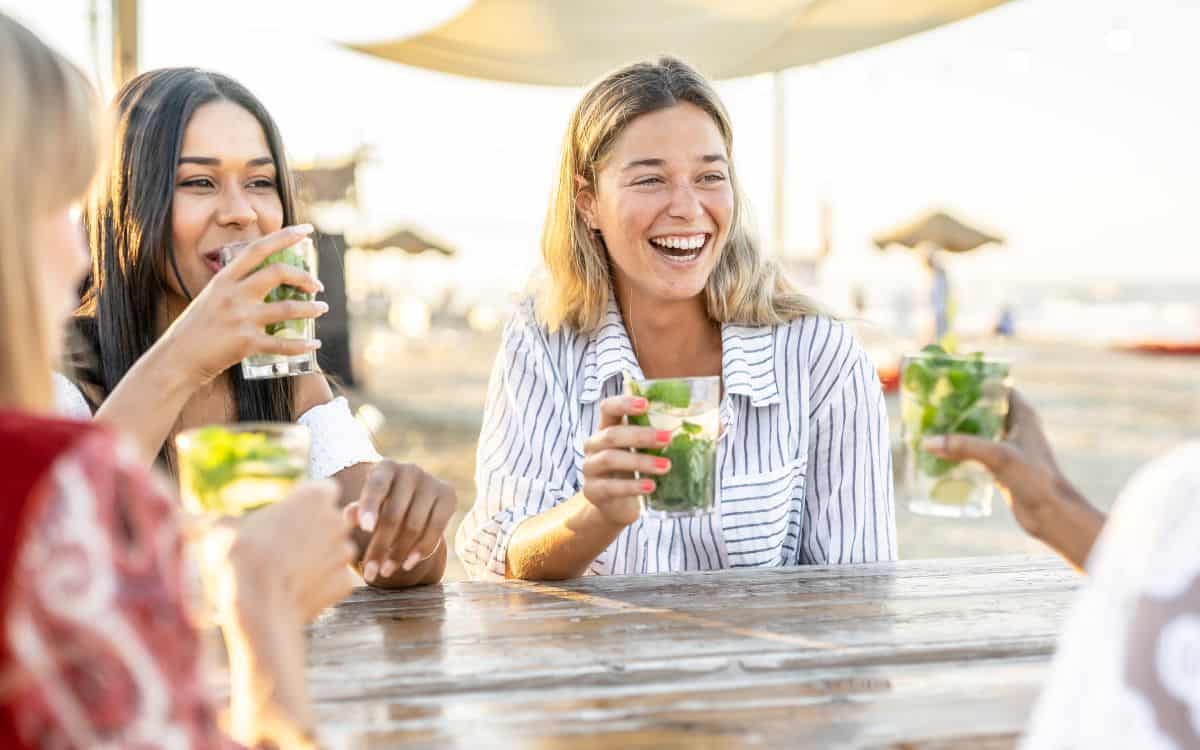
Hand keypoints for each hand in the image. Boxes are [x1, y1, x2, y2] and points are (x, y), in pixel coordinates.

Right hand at [160, 224, 326, 386]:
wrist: (177, 359)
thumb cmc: (196, 329)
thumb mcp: (211, 297)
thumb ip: (235, 287)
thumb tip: (265, 281)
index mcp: (224, 279)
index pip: (258, 249)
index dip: (285, 236)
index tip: (306, 230)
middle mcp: (233, 294)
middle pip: (278, 272)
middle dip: (304, 276)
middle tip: (317, 285)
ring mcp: (241, 318)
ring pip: (287, 308)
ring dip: (311, 308)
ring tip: (321, 308)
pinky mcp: (246, 343)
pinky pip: (282, 343)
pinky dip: (302, 345)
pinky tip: (314, 343)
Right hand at [213, 479, 356, 624]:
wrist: (257, 608)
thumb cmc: (239, 559)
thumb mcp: (221, 530)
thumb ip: (220, 520)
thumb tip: (191, 519)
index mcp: (314, 496)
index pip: (323, 490)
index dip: (308, 503)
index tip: (290, 515)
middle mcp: (337, 520)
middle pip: (333, 520)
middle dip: (317, 530)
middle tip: (288, 545)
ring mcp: (345, 552)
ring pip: (337, 550)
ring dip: (321, 558)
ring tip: (290, 571)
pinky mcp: (347, 582)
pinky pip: (337, 579)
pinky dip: (323, 585)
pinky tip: (299, 591)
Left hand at [351, 461, 456, 583]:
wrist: (412, 500)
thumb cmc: (380, 504)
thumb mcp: (366, 506)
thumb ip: (357, 511)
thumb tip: (350, 516)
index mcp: (385, 468)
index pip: (376, 486)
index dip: (370, 507)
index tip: (365, 530)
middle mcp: (410, 470)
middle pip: (394, 513)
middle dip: (380, 545)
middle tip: (369, 571)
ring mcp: (432, 482)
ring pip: (414, 525)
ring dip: (399, 553)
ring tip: (386, 571)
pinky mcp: (448, 496)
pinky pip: (436, 528)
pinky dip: (422, 549)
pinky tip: (408, 564)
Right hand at [581, 395, 672, 526]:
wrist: (617, 505)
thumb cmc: (633, 471)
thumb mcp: (643, 450)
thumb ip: (660, 436)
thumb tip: (704, 425)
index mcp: (606, 428)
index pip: (608, 408)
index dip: (624, 403)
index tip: (646, 404)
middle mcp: (594, 445)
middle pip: (612, 434)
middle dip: (641, 435)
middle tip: (668, 438)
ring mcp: (590, 468)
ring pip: (610, 459)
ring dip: (641, 461)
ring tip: (666, 466)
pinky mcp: (592, 491)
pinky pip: (611, 487)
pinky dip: (632, 486)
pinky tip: (650, 486)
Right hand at [921, 389, 1085, 542]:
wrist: (1052, 514)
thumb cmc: (1035, 479)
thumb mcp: (999, 457)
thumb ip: (964, 447)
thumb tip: (927, 442)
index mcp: (1022, 415)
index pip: (996, 389)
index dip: (974, 383)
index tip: (948, 382)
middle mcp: (1015, 427)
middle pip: (982, 410)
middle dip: (958, 408)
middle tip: (931, 406)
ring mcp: (1008, 448)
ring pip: (977, 433)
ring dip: (957, 431)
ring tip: (930, 428)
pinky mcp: (1001, 467)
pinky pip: (975, 454)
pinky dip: (960, 452)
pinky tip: (940, 454)